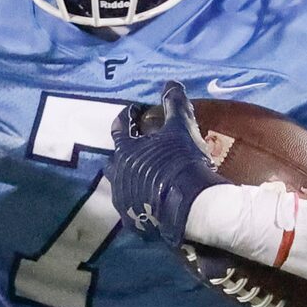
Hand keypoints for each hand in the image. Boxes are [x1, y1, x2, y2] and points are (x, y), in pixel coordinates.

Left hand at [107, 81, 221, 247]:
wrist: (190, 206)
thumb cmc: (182, 161)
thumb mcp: (181, 127)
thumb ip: (175, 104)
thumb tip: (171, 84)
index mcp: (124, 151)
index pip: (119, 127)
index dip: (129, 116)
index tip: (138, 112)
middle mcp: (117, 176)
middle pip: (117, 159)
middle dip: (128, 153)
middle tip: (145, 149)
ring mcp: (122, 201)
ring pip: (124, 185)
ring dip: (134, 178)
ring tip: (152, 176)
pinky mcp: (133, 222)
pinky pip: (134, 208)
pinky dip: (142, 201)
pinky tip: (156, 200)